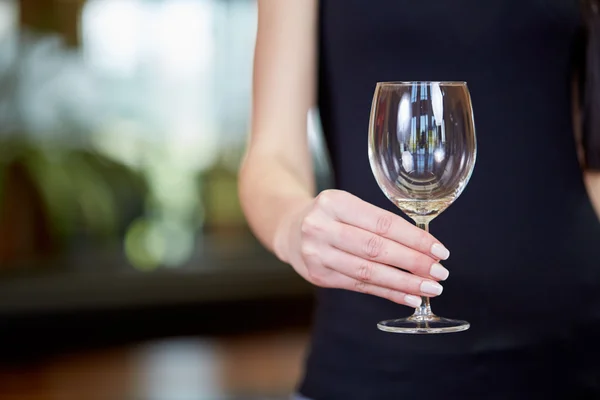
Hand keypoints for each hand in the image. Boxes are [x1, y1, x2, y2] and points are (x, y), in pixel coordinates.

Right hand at [275, 190, 450, 307]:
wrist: (290, 229)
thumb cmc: (330, 216)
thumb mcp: (348, 205)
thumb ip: (378, 221)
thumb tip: (424, 247)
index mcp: (334, 202)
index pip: (382, 223)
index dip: (414, 239)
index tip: (439, 250)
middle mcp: (321, 227)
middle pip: (376, 249)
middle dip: (413, 263)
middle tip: (440, 272)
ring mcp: (317, 254)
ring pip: (368, 272)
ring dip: (403, 283)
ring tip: (429, 288)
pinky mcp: (318, 276)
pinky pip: (359, 286)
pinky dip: (387, 292)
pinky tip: (408, 297)